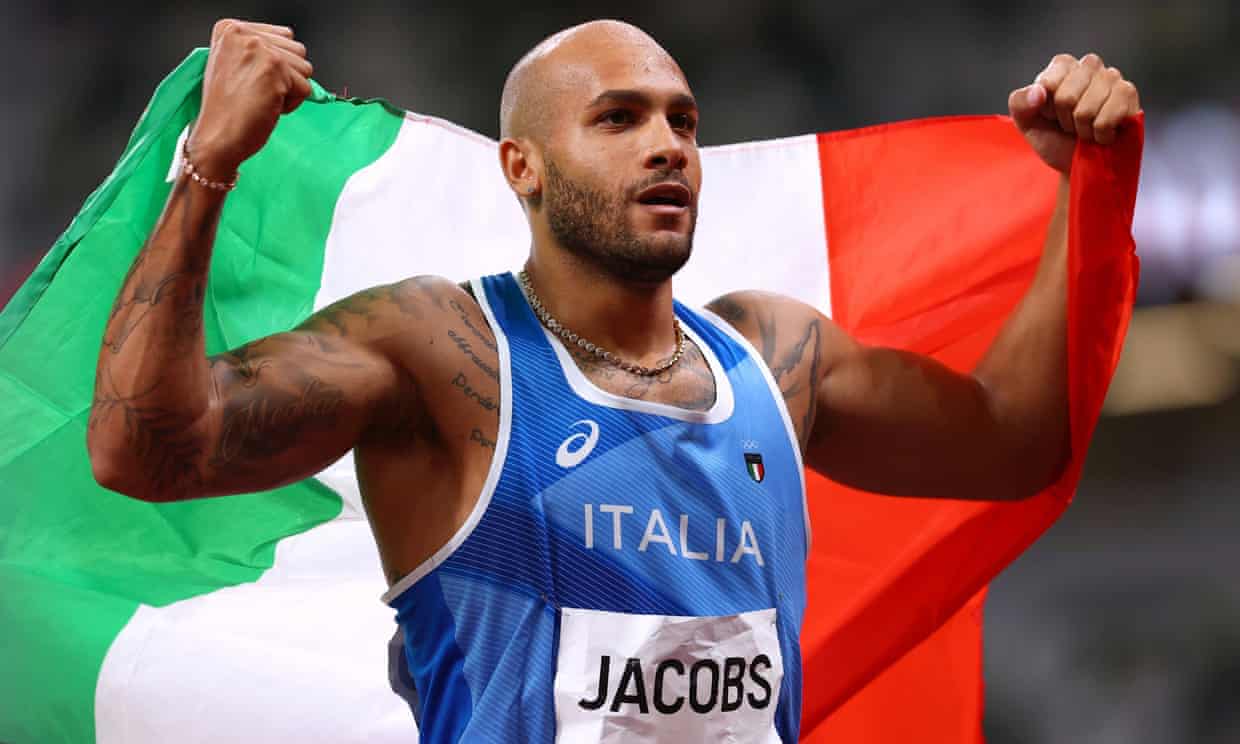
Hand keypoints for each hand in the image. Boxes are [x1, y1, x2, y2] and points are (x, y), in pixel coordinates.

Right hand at [187, 19, 313, 179]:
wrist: (216, 136)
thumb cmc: (226, 110)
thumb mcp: (234, 66)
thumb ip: (259, 52)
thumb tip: (294, 54)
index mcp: (230, 29)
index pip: (283, 36)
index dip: (277, 66)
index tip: (251, 80)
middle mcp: (244, 34)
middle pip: (297, 51)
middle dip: (286, 77)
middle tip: (256, 92)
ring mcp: (260, 49)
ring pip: (304, 68)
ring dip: (290, 90)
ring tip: (261, 98)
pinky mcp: (274, 69)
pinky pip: (306, 88)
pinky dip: (292, 104)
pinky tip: (267, 107)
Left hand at [1008, 53, 1140, 173]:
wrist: (1078, 163)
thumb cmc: (1054, 138)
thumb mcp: (1026, 123)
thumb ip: (1020, 103)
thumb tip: (1038, 92)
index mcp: (1062, 66)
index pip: (1048, 83)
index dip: (1047, 108)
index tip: (1051, 114)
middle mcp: (1089, 65)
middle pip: (1066, 97)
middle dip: (1065, 120)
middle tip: (1070, 124)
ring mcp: (1111, 77)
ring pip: (1086, 110)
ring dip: (1083, 129)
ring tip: (1087, 128)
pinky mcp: (1128, 93)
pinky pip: (1106, 119)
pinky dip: (1100, 134)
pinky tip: (1103, 132)